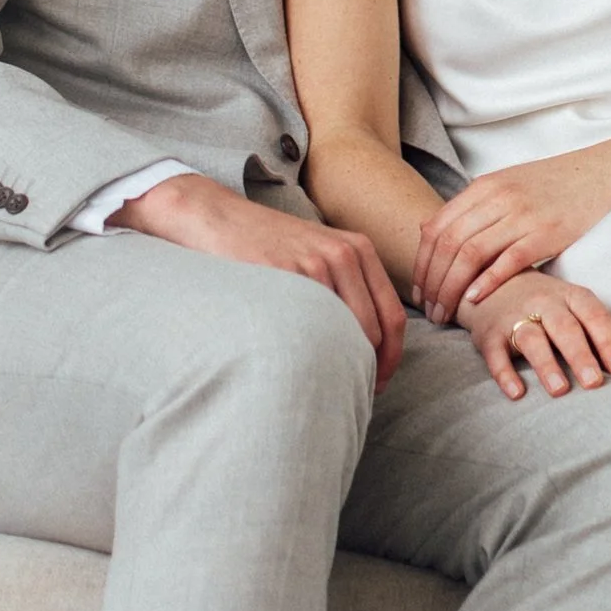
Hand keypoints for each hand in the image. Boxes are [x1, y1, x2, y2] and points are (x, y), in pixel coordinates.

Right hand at [114, 172, 405, 385]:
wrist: (217, 218)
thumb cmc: (267, 244)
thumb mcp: (319, 253)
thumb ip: (349, 287)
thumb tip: (372, 345)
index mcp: (358, 250)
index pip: (393, 317)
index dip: (391, 358)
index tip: (378, 382)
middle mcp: (342, 255)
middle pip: (374, 332)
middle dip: (367, 369)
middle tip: (349, 392)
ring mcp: (312, 264)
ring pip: (343, 335)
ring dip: (338, 366)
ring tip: (322, 382)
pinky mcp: (282, 274)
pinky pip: (306, 329)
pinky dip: (307, 354)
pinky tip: (293, 363)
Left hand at [412, 133, 610, 325]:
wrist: (606, 172)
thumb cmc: (556, 186)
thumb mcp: (507, 185)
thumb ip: (469, 208)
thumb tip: (426, 228)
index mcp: (484, 186)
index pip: (436, 229)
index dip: (421, 265)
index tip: (418, 293)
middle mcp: (497, 197)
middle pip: (448, 245)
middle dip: (432, 283)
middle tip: (429, 313)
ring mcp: (521, 214)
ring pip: (470, 254)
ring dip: (452, 290)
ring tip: (447, 315)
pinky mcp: (547, 232)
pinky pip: (508, 260)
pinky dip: (487, 282)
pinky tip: (476, 301)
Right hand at [462, 270, 610, 402]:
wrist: (493, 283)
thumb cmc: (546, 307)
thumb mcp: (572, 309)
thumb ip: (595, 338)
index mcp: (572, 297)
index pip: (596, 318)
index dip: (610, 344)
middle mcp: (545, 302)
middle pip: (565, 328)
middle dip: (580, 356)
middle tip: (594, 384)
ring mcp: (515, 316)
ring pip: (532, 339)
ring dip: (546, 365)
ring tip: (560, 391)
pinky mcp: (489, 333)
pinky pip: (496, 354)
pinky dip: (505, 374)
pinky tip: (517, 393)